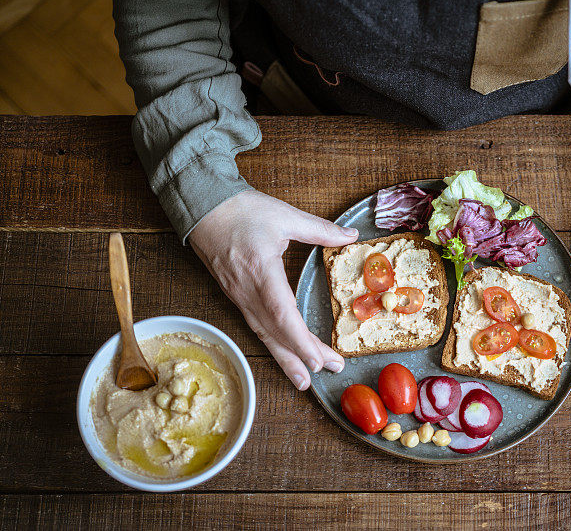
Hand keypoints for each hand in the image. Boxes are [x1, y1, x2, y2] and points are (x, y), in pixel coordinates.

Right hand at [189, 190, 358, 388]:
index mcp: (261, 271)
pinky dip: (273, 343)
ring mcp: (239, 296)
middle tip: (329, 371)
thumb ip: (320, 229)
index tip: (319, 360)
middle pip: (276, 333)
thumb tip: (350, 235)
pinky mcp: (236, 295)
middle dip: (302, 357)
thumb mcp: (285, 215)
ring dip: (286, 358)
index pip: (282, 316)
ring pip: (264, 334)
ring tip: (304, 380)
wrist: (202, 207)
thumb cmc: (240, 210)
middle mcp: (248, 291)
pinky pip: (256, 326)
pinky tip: (284, 354)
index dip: (301, 341)